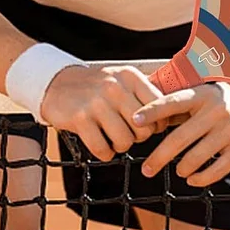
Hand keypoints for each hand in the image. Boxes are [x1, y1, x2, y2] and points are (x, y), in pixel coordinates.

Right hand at [39, 64, 164, 160]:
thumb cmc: (96, 88)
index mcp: (129, 76)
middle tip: (125, 131)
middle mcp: (114, 86)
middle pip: (144, 130)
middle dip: (137, 138)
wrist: (56, 83)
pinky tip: (97, 140)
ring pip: (125, 142)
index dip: (155, 124)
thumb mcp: (121, 81)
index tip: (144, 125)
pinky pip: (103, 150)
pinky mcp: (80, 118)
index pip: (159, 109)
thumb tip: (174, 118)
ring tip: (110, 135)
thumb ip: (145, 96)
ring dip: (119, 146)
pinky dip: (103, 152)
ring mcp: (96, 102)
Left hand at [132, 83, 229, 185]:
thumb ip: (176, 106)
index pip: (172, 102)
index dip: (152, 111)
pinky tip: (192, 178)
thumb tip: (142, 115)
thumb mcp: (201, 95)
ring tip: (177, 171)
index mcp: (201, 95)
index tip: (134, 120)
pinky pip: (217, 170)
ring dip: (182, 168)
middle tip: (146, 170)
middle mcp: (215, 111)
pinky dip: (201, 178)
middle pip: (179, 138)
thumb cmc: (221, 101)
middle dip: (159, 156)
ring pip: (196, 157)